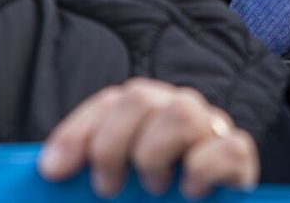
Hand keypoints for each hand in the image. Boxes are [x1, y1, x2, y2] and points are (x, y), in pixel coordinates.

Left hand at [39, 78, 258, 199]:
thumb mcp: (109, 193)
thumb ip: (87, 177)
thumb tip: (49, 169)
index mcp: (143, 117)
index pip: (108, 102)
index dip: (77, 133)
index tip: (53, 171)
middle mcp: (177, 114)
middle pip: (140, 96)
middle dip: (112, 144)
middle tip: (107, 189)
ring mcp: (212, 131)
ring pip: (182, 112)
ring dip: (154, 154)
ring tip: (153, 188)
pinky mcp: (240, 158)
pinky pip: (229, 146)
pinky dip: (204, 169)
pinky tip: (191, 193)